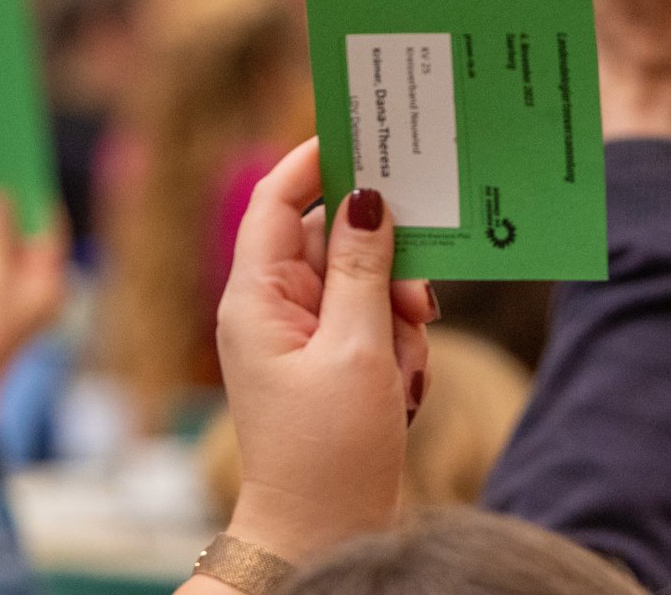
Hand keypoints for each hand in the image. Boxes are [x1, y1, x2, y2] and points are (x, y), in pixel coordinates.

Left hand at [213, 139, 432, 565]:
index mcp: (256, 296)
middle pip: (334, 242)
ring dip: (396, 318)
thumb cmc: (327, 450)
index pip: (278, 201)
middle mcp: (271, 308)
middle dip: (384, 267)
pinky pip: (373, 327)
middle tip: (415, 303)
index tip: (364, 135)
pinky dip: (397, 350)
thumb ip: (364, 268)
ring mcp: (300, 337)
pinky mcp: (330, 365)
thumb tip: (365, 196)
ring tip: (404, 365)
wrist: (321, 535)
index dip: (315, 162)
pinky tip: (404, 391)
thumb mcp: (355, 350)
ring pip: (363, 284)